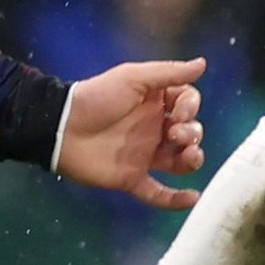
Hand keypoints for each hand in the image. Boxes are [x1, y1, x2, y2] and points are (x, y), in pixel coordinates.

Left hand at [56, 59, 207, 209]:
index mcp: (155, 102)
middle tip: (174, 134)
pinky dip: (176, 199)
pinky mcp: (132, 178)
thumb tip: (202, 64)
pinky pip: (158, 193)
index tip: (179, 112)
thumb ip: (168, 73)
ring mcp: (144, 155)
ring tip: (188, 158)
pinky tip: (193, 197)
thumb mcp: (133, 77)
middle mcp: (154, 128)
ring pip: (180, 163)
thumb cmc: (96, 97)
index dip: (190, 108)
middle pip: (189, 133)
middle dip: (192, 134)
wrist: (61, 128)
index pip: (188, 104)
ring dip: (192, 160)